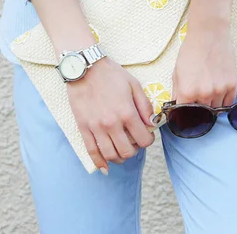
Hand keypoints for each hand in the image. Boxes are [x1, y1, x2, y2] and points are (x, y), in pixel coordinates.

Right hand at [66, 57, 154, 172]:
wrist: (84, 68)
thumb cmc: (111, 74)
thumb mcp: (134, 85)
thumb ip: (145, 106)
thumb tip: (152, 123)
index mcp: (127, 113)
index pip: (143, 140)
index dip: (148, 141)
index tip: (147, 136)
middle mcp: (112, 124)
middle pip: (127, 151)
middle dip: (135, 151)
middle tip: (135, 143)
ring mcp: (96, 128)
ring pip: (110, 155)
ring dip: (119, 158)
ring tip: (122, 151)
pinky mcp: (83, 128)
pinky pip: (91, 151)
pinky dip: (99, 163)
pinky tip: (105, 168)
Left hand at [172, 24, 236, 107]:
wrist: (209, 35)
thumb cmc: (190, 51)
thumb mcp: (177, 72)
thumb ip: (176, 92)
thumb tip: (176, 106)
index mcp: (187, 93)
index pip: (183, 114)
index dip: (182, 114)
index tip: (184, 113)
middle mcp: (204, 95)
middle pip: (201, 114)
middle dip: (197, 110)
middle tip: (196, 102)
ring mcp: (220, 91)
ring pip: (215, 110)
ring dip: (211, 106)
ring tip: (208, 95)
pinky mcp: (232, 85)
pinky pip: (228, 103)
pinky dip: (223, 102)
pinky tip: (218, 94)